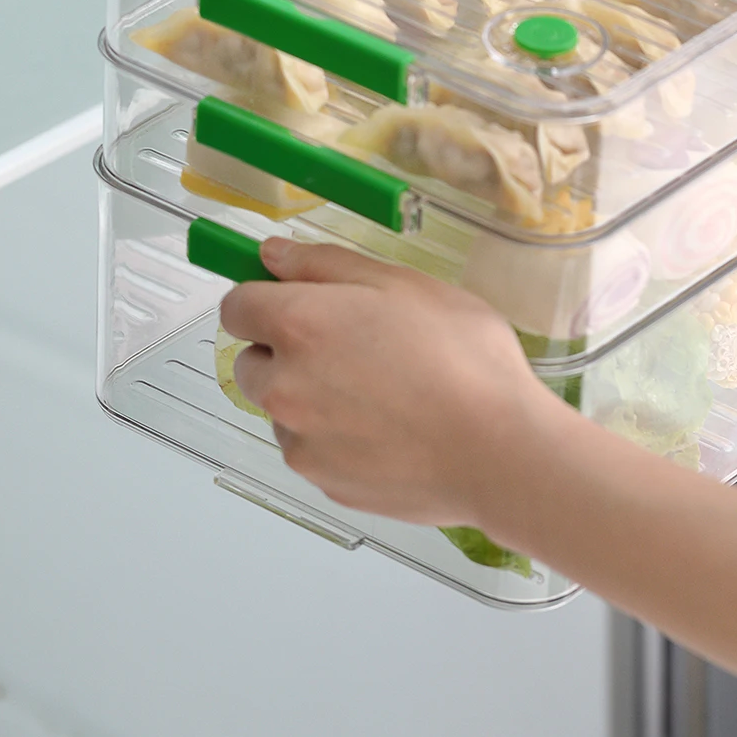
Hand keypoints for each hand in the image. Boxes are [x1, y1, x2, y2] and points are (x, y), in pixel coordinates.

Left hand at [220, 239, 561, 526]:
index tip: (297, 299)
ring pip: (282, 409)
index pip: (237, 306)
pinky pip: (312, 449)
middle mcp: (284, 385)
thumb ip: (328, 264)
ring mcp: (300, 441)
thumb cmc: (463, 357)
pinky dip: (336, 438)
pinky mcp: (323, 482)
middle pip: (251, 362)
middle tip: (352, 346)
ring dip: (310, 397)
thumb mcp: (405, 284)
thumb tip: (273, 254)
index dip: (266, 298)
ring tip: (382, 393)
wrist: (499, 451)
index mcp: (301, 325)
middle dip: (286, 352)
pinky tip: (390, 430)